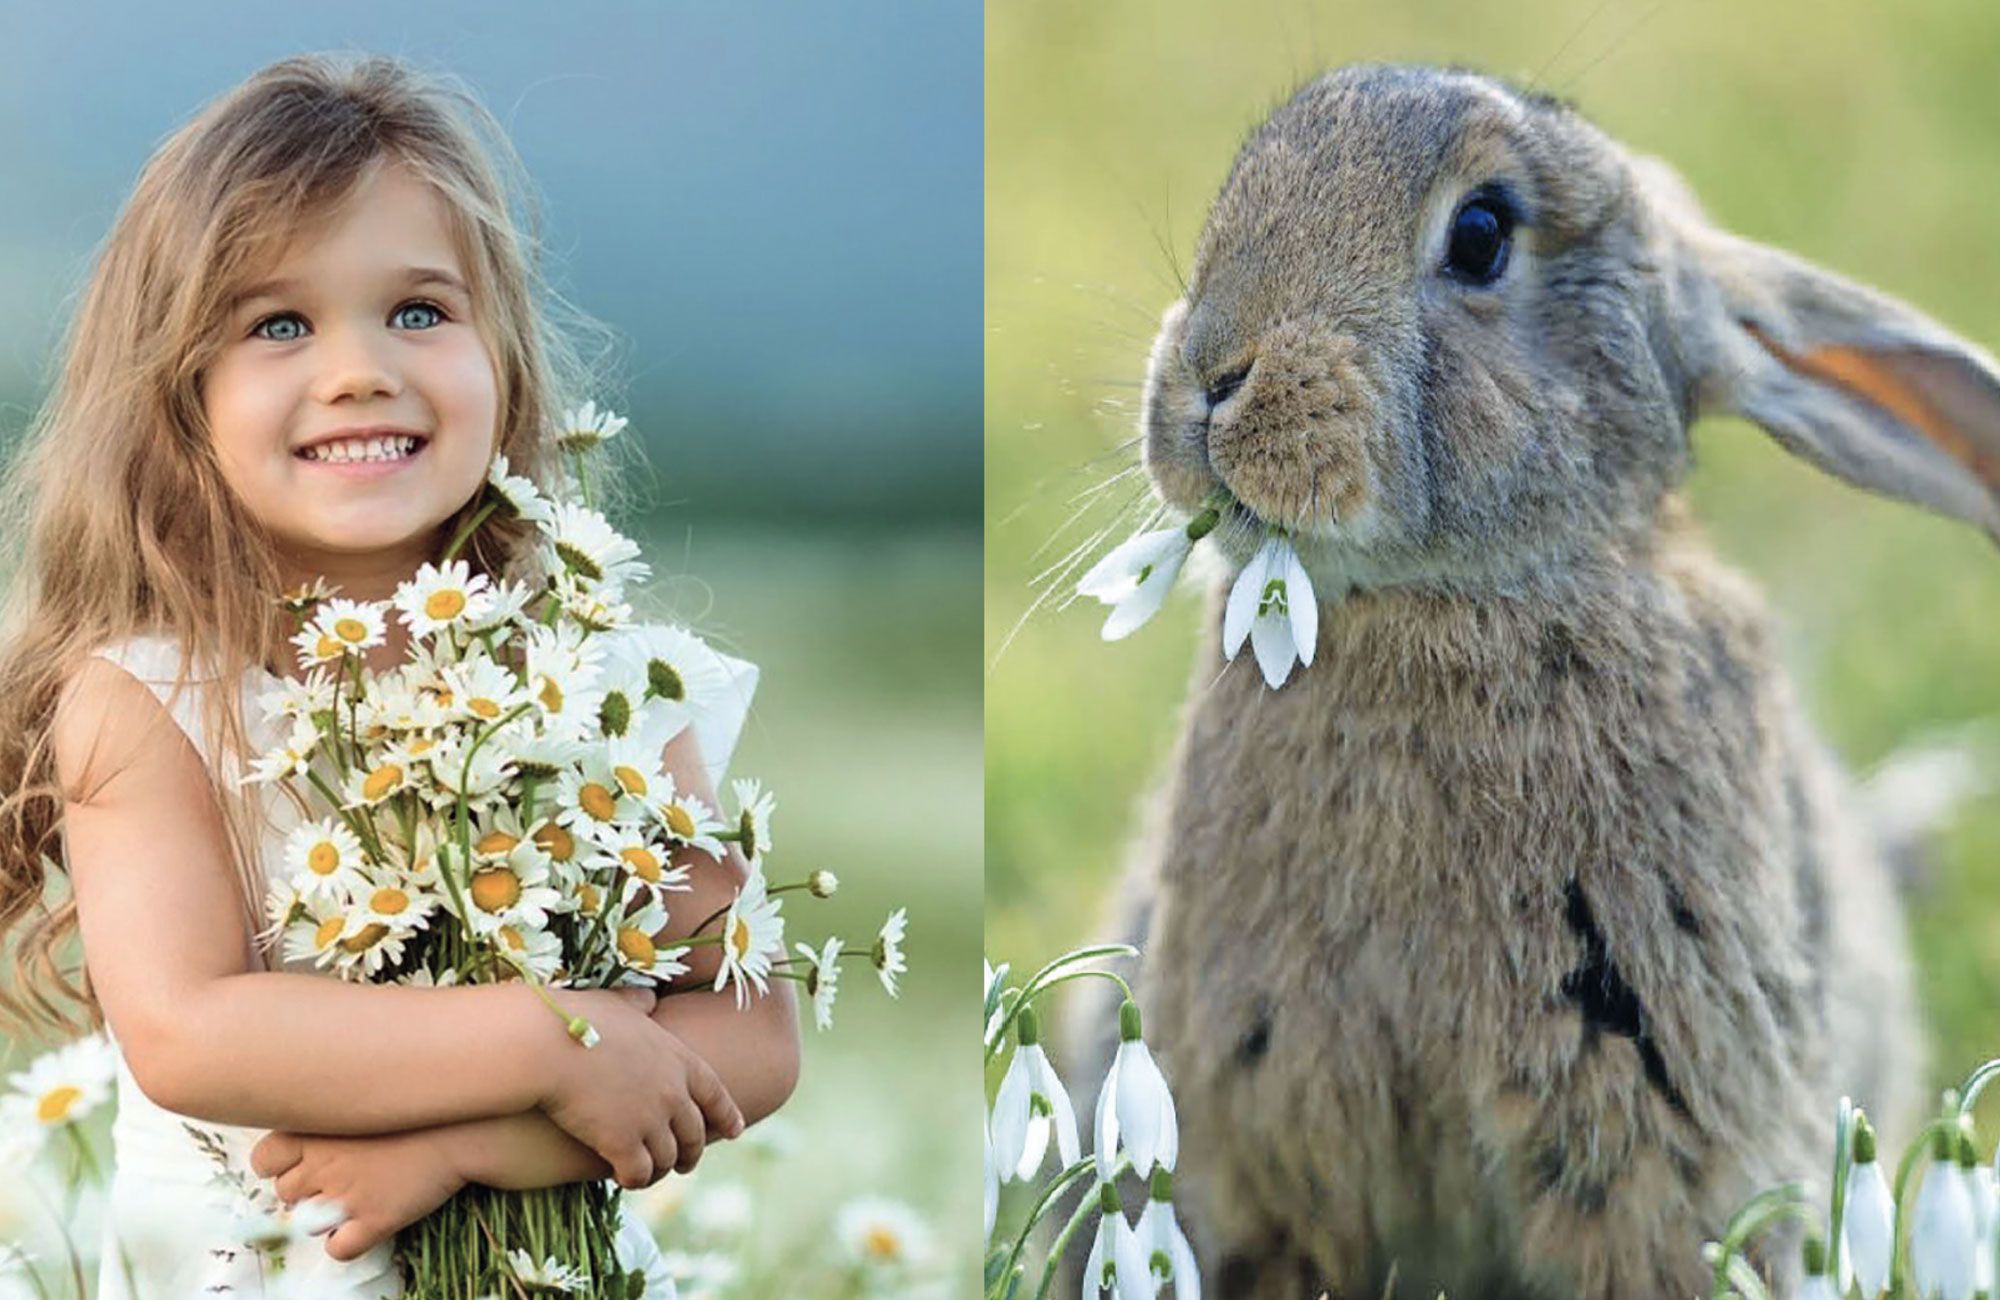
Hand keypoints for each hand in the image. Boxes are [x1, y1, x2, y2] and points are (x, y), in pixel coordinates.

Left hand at [248, 1127, 463, 1263]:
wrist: (466, 1127)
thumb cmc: (418, 1109)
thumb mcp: (364, 1100)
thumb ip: (330, 1119)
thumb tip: (308, 1142)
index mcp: (316, 1129)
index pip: (265, 1158)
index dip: (282, 1165)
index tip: (304, 1162)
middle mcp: (323, 1163)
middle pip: (286, 1193)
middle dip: (309, 1190)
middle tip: (344, 1176)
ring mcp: (346, 1195)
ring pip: (308, 1222)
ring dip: (328, 1215)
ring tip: (362, 1194)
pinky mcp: (374, 1220)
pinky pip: (338, 1249)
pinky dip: (349, 1242)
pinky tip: (369, 1222)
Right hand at [538, 985, 744, 1189]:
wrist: (545, 1045)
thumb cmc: (574, 1018)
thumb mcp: (618, 1003)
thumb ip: (639, 1003)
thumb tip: (648, 998)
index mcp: (677, 1057)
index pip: (714, 1092)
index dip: (727, 1113)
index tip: (736, 1131)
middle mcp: (672, 1091)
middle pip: (695, 1132)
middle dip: (692, 1151)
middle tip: (685, 1164)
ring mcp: (649, 1119)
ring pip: (668, 1158)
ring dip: (661, 1169)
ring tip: (649, 1174)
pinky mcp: (622, 1143)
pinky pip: (639, 1173)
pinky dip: (635, 1179)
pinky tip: (623, 1178)